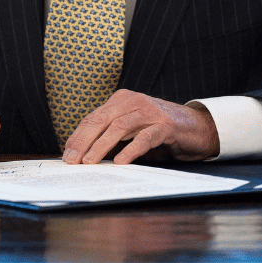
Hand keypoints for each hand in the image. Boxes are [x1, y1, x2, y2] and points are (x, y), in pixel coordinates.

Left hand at [62, 89, 218, 165]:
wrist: (195, 127)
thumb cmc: (159, 131)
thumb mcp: (132, 131)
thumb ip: (112, 138)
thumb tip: (84, 156)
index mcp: (122, 100)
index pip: (93, 117)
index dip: (78, 136)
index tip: (67, 153)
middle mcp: (133, 101)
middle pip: (102, 120)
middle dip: (84, 141)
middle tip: (72, 160)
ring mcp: (149, 112)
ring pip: (119, 127)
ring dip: (101, 146)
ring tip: (90, 162)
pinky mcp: (165, 125)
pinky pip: (144, 137)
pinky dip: (131, 149)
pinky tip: (121, 161)